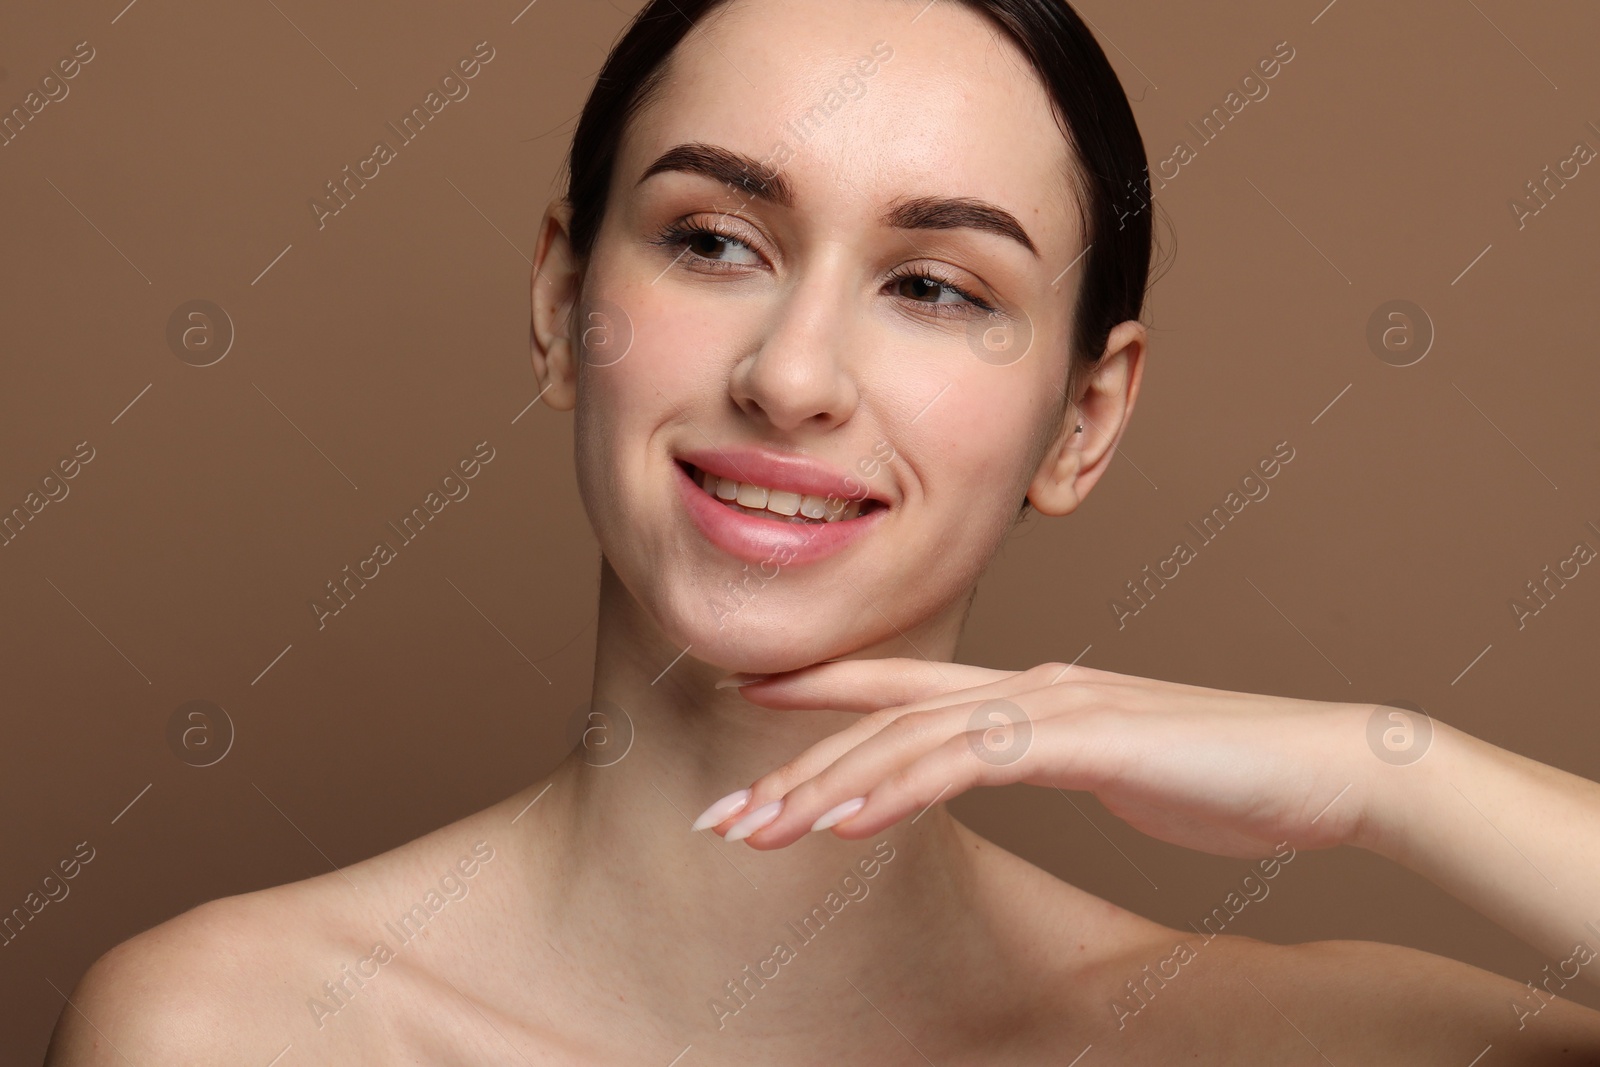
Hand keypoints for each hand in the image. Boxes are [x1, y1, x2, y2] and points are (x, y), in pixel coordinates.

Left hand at [695, 658, 1374, 856]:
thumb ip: (1051, 755)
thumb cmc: (1225, 775)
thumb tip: (1001, 762)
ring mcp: (1055, 705)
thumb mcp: (1115, 763)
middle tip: (718, 818)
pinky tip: (844, 817)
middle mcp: (1029, 686)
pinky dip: (899, 785)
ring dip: (824, 784)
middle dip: (792, 764)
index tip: (744, 705)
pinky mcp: (1085, 735)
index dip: (819, 688)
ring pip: (908, 735)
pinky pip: (968, 759)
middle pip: (883, 715)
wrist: (1326, 767)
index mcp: (1031, 694)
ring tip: (753, 830)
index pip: (903, 686)